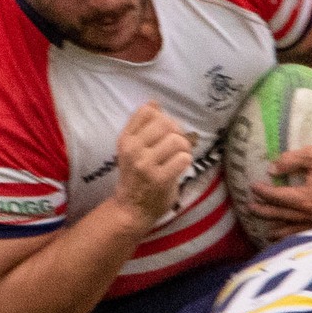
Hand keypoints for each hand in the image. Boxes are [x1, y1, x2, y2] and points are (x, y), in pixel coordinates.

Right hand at [110, 102, 192, 226]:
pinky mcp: (159, 179)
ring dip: (184, 148)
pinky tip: (180, 167)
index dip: (163, 118)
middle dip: (178, 132)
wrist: (131, 209)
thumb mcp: (132, 149)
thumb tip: (154, 102)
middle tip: (178, 146)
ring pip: (176, 140)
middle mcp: (133, 149)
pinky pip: (183, 159)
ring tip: (180, 156)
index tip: (165, 132)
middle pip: (165, 124)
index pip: (147, 112)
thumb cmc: (135, 177)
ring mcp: (145, 165)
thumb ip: (142, 127)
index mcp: (125, 139)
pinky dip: (186, 161)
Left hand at [248, 138, 311, 237]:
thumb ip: (289, 161)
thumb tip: (271, 169)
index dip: (263, 193)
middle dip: (265, 213)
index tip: (253, 188)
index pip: (278, 199)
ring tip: (267, 233)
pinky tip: (296, 236)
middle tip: (250, 209)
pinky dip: (302, 236)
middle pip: (283, 217)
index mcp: (308, 198)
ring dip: (280, 232)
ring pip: (298, 232)